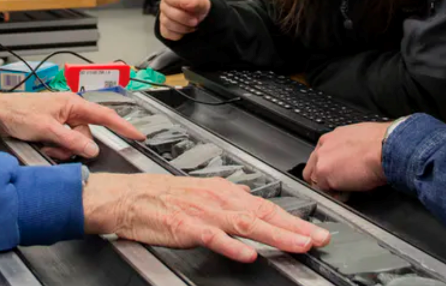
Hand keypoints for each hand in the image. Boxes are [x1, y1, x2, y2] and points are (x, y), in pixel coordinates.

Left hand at [0, 90, 144, 160]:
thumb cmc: (18, 113)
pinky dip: (55, 148)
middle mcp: (70, 109)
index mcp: (73, 103)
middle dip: (73, 147)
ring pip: (74, 142)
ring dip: (61, 149)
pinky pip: (64, 143)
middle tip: (54, 148)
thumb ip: (71, 141)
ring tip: (44, 146)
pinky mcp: (54, 127)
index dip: (124, 126)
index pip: (105, 116)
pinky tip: (43, 145)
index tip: (139, 135)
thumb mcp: (46, 129)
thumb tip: (92, 149)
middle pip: (86, 135)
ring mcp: (62, 119)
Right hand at [83, 173, 330, 261]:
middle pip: (262, 214)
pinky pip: (212, 237)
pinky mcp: (185, 226)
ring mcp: (202, 213)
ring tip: (297, 245)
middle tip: (319, 238)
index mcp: (222, 192)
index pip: (265, 207)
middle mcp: (217, 199)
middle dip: (294, 228)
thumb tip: (250, 196)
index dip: (292, 220)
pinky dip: (231, 245)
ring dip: (274, 235)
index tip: (315, 231)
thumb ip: (227, 196)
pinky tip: (248, 254)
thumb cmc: (159, 196)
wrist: (126, 197)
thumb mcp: (199, 190)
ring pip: (245, 224)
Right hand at [158, 0, 211, 39]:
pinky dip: (180, 34)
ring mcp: (162, 16)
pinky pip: (168, 33)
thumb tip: (185, 3)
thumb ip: (194, 0)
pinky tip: (186, 29)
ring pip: (167, 23)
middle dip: (184, 18)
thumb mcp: (202, 1)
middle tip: (196, 20)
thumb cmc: (198, 5)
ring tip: (192, 24)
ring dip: (183, 27)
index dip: (179, 2)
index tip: (192, 7)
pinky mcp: (164, 29)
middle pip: (167, 11)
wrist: (200, 17)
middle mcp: (164, 3)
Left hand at [303, 122, 389, 192]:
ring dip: (327, 188)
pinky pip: (322, 191)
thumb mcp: (361, 142)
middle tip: (337, 187)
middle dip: (323, 179)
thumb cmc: (382, 144)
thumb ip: (350, 150)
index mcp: (332, 138)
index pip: (321, 157)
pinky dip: (333, 196)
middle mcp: (323, 146)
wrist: (386, 147)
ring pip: (315, 180)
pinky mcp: (323, 174)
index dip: (329, 169)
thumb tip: (353, 159)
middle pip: (312, 168)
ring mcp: (321, 160)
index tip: (337, 176)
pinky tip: (347, 194)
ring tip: (344, 191)